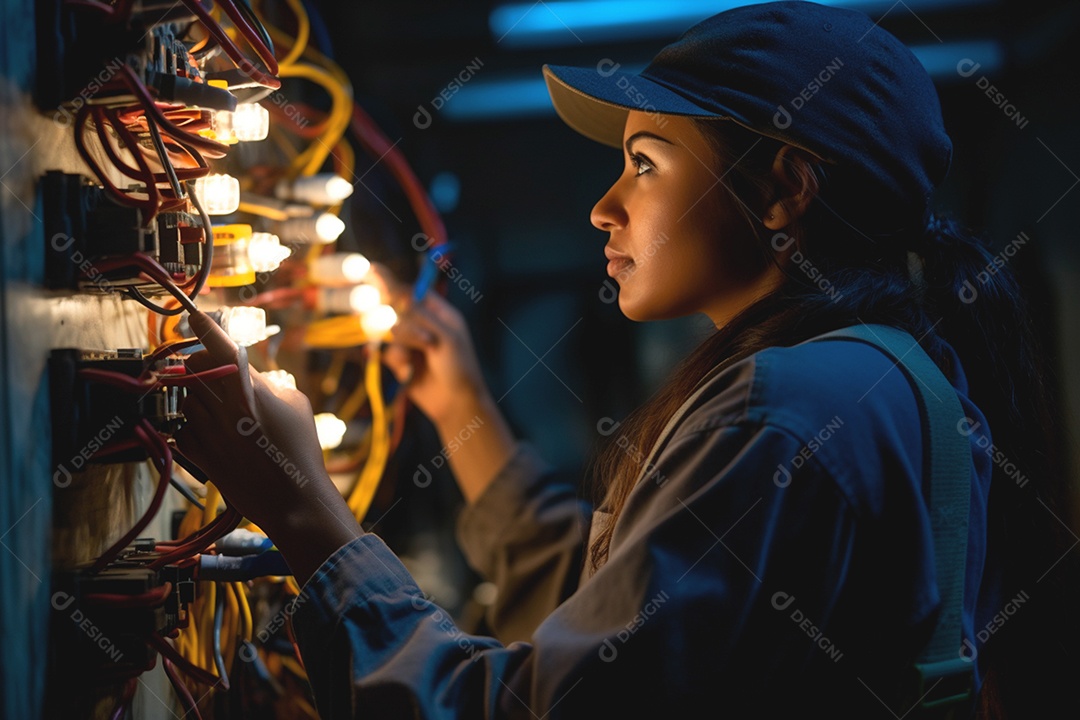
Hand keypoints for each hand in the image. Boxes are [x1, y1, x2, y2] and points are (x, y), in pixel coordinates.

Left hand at [175, 311, 360, 584]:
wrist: (291, 497)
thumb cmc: (300, 449)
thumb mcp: (295, 403)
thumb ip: (265, 381)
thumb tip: (246, 373)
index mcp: (248, 387)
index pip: (219, 345)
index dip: (205, 326)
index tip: (194, 314)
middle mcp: (221, 404)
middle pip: (193, 366)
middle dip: (202, 364)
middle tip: (217, 372)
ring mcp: (205, 429)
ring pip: (184, 395)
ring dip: (197, 395)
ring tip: (222, 410)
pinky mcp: (196, 452)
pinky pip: (181, 425)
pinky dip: (192, 424)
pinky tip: (214, 433)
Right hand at [382, 291, 489, 427]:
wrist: (456, 404)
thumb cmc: (459, 367)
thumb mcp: (445, 337)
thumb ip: (420, 316)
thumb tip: (399, 294)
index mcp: (441, 314)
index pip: (416, 293)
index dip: (399, 289)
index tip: (382, 287)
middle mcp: (425, 325)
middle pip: (399, 312)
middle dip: (404, 327)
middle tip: (421, 342)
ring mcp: (412, 343)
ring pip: (391, 333)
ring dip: (400, 346)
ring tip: (413, 361)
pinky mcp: (402, 361)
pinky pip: (389, 353)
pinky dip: (397, 361)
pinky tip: (408, 371)